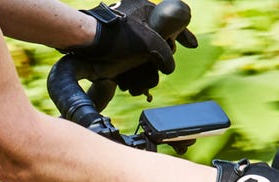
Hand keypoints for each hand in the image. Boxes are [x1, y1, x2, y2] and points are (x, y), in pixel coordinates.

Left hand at [65, 0, 197, 96]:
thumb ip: (163, 54)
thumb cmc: (117, 37)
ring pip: (143, 45)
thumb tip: (170, 67)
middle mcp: (135, 17)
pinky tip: (135, 76)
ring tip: (152, 71)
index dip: (184, 35)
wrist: (85, 41)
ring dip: (149, 60)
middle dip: (165, 48)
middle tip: (168, 60)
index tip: (193, 45)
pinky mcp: (112, 42)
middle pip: (158, 33)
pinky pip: (129, 53)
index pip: (172, 20)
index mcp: (145, 9)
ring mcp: (123, 29)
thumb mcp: (147, 44)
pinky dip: (135, 65)